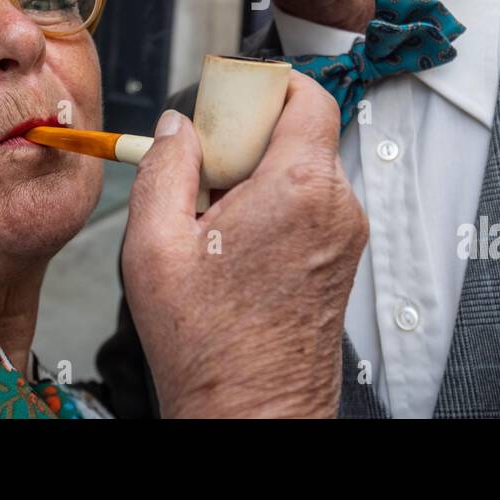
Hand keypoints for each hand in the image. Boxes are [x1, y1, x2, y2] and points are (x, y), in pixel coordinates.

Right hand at [123, 71, 367, 417]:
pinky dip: (274, 203)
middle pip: (301, 129)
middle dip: (249, 135)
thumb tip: (178, 129)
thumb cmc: (210, 347)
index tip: (225, 102)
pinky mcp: (341, 258)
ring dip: (258, 173)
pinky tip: (233, 241)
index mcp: (298, 189)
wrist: (253, 414)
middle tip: (203, 169)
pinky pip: (310, 202)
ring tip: (213, 216)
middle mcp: (335, 206)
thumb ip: (165, 168)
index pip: (308, 94)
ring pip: (304, 167)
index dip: (265, 85)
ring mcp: (344, 234)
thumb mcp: (155, 246)